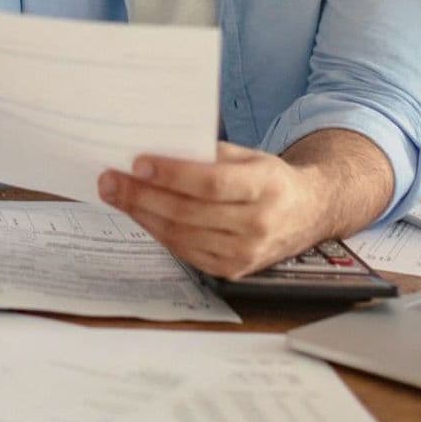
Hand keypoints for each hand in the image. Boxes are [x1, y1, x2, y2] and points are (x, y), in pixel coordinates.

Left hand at [98, 142, 329, 277]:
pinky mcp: (231, 270)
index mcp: (266, 187)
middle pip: (188, 212)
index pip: (212, 184)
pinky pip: (185, 251)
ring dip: (142, 214)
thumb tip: (161, 150)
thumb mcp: (253, 156)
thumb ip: (212, 154)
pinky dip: (158, 232)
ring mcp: (244, 253)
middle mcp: (257, 224)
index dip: (172, 175)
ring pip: (180, 236)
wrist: (309, 213)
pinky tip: (141, 214)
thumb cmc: (274, 180)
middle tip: (111, 180)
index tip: (138, 163)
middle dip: (142, 195)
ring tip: (116, 195)